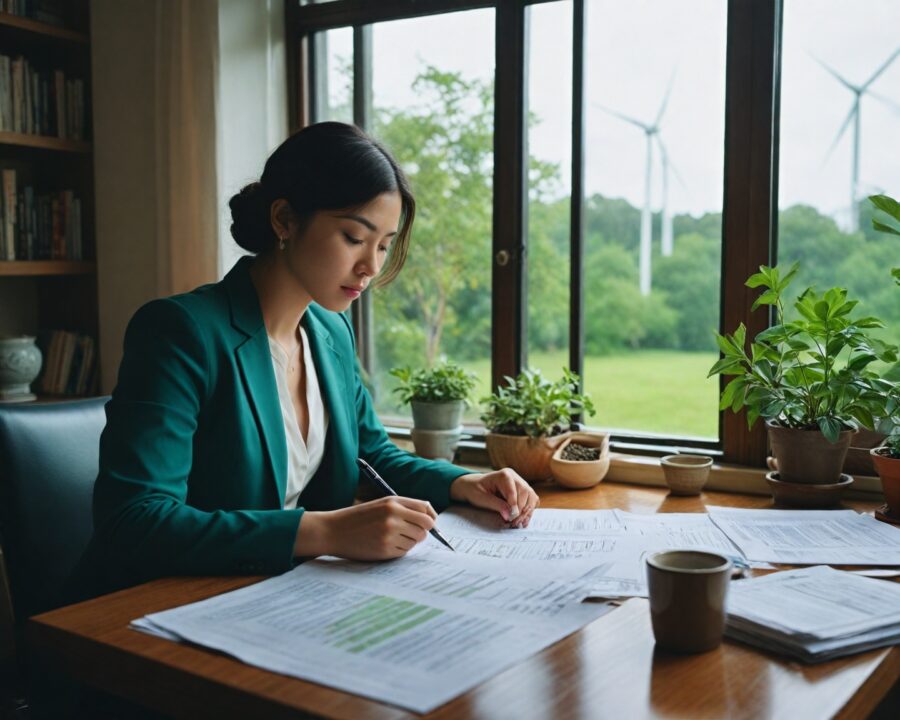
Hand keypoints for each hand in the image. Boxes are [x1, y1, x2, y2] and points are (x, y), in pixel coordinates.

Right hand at [294, 496, 436, 559]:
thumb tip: (430, 519)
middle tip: (413, 533)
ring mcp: (390, 534)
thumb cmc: (359, 518)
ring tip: (391, 538)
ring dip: (409, 541)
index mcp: (393, 502)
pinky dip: (399, 550)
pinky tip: (384, 545)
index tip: (429, 523)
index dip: (431, 517)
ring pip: (416, 540)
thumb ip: (404, 508)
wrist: (334, 531)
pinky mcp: (385, 550)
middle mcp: (393, 516)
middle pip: (426, 526)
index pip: (425, 509)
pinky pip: (404, 552)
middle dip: (423, 531)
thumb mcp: (381, 504)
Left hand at [450, 469, 538, 527]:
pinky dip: (529, 510)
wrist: (473, 486)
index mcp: (504, 475)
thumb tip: (509, 515)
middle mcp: (514, 477)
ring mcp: (520, 483)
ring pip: (531, 497)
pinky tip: (523, 520)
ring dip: (527, 511)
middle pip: (525, 493)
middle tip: (514, 524)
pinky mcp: (522, 491)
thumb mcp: (481, 498)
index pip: (513, 490)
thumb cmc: (475, 490)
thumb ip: (496, 505)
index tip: (512, 518)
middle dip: (521, 510)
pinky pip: (531, 500)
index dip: (514, 505)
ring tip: (519, 524)